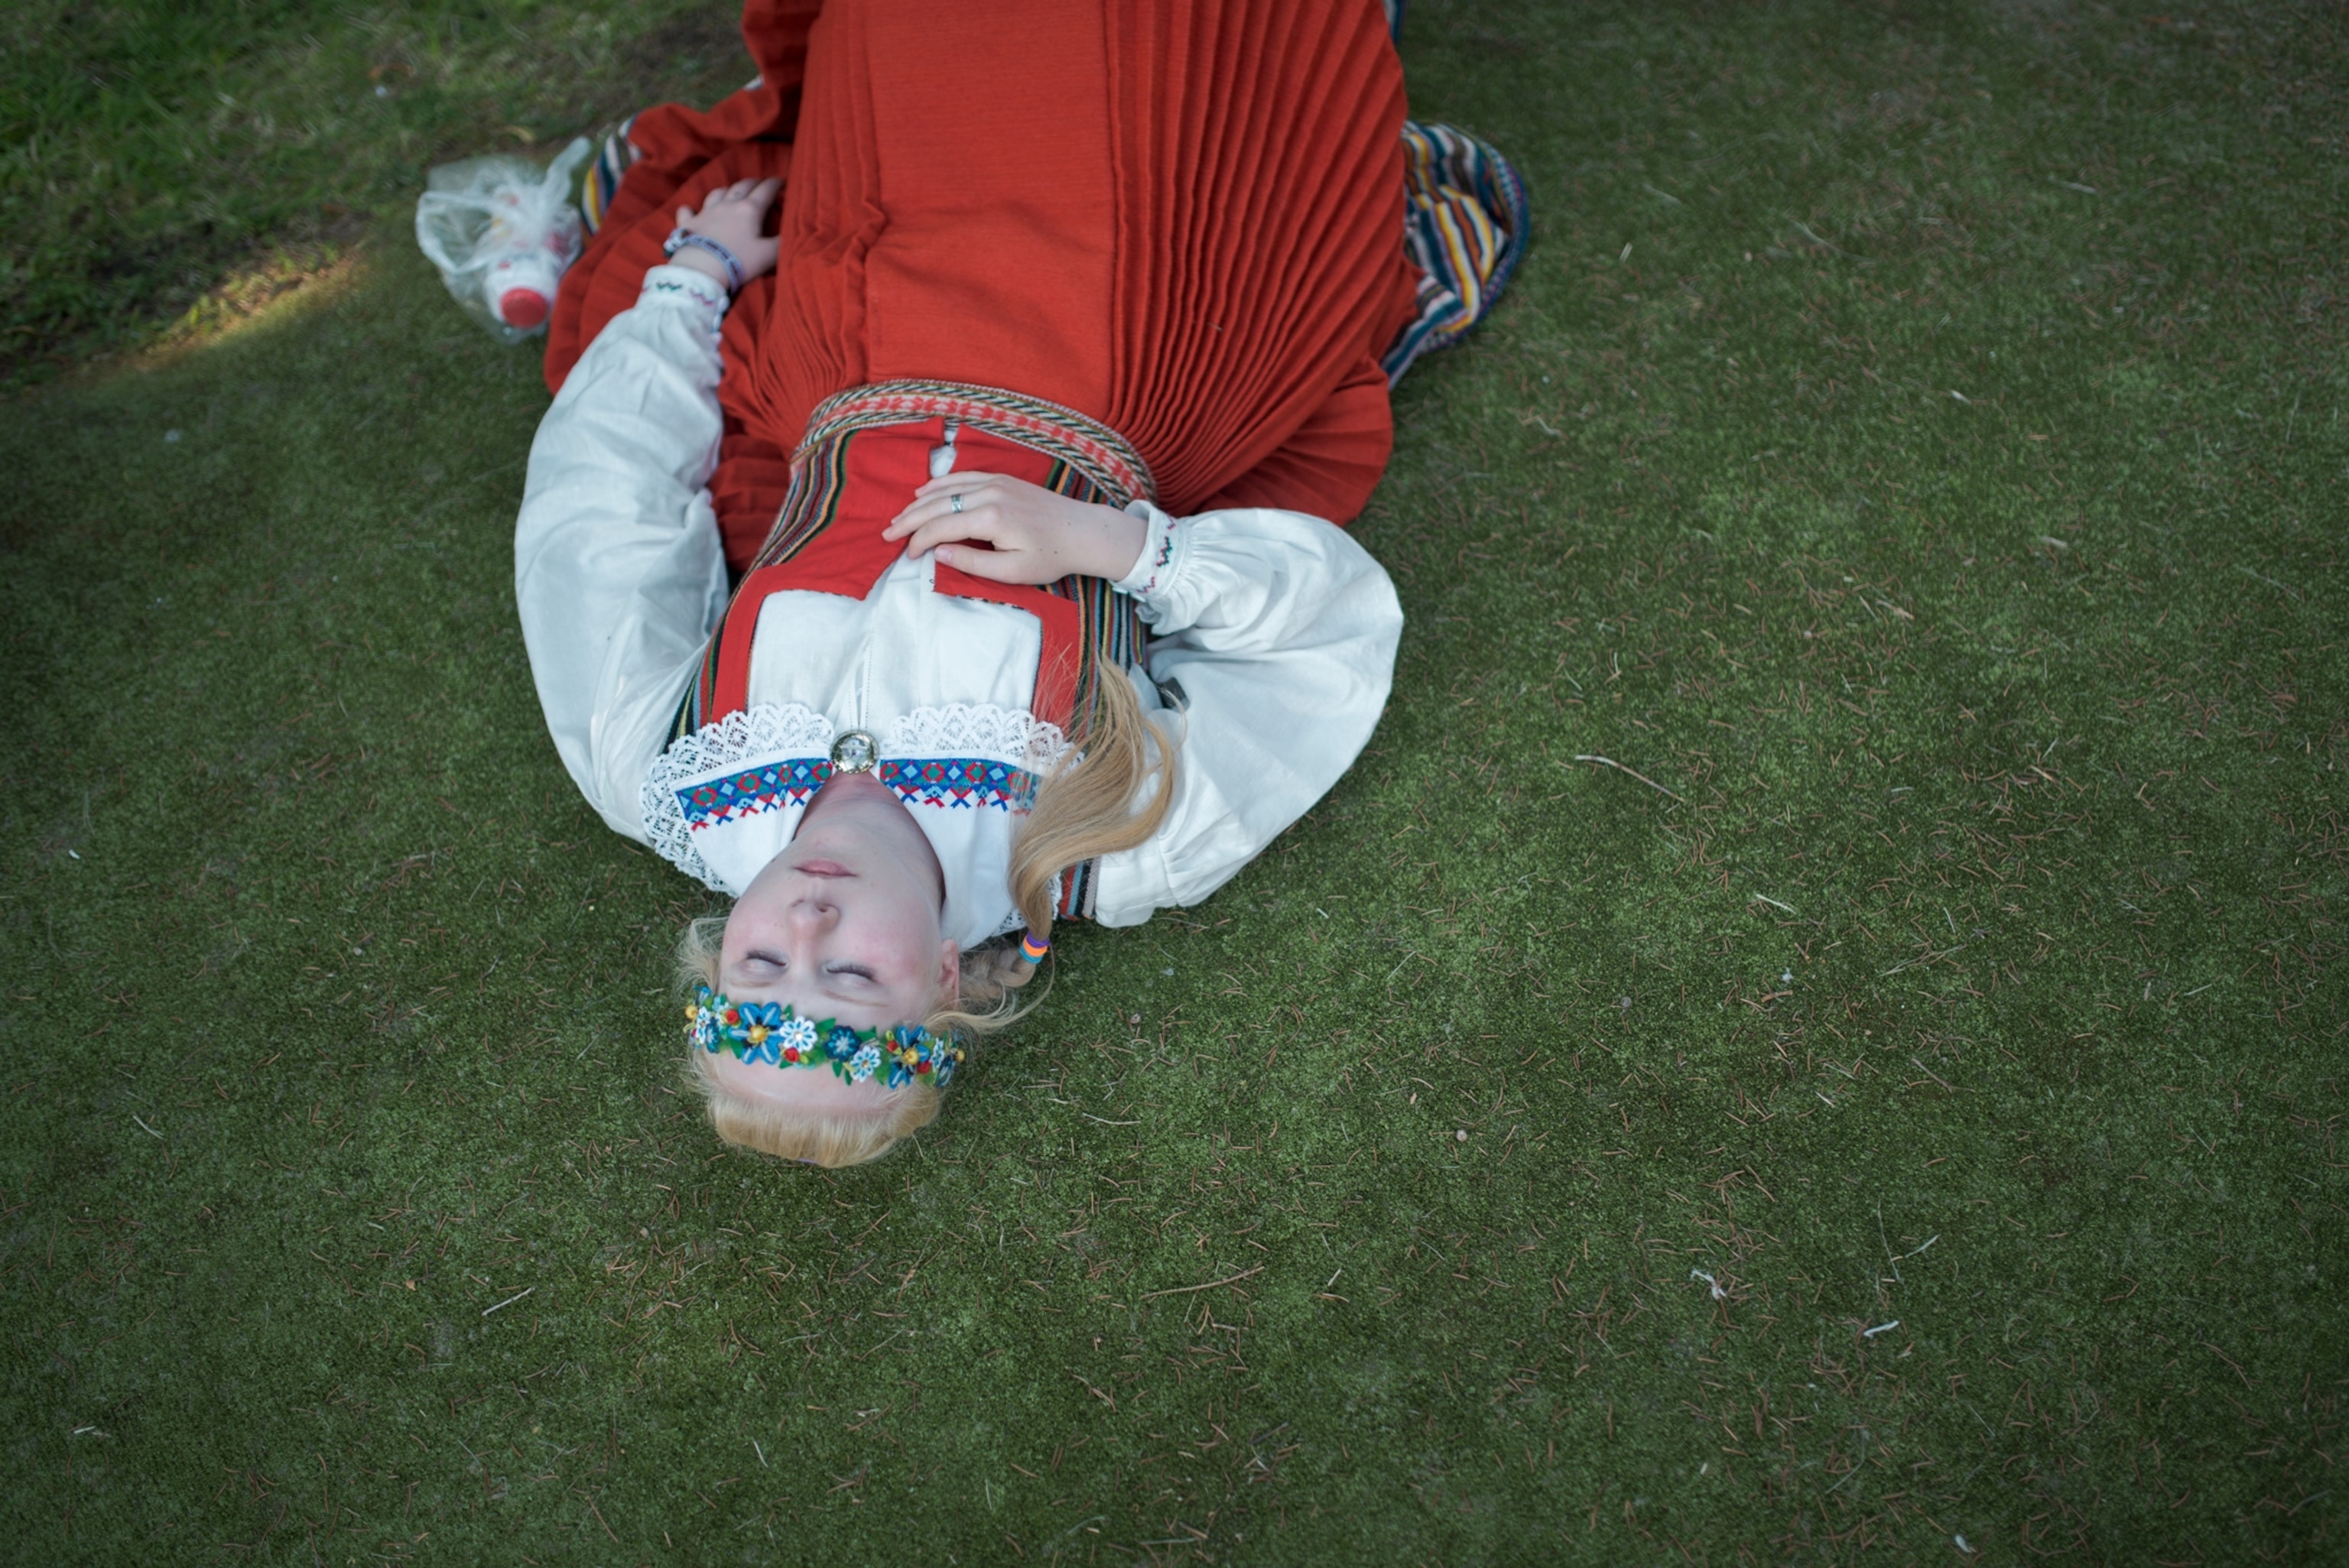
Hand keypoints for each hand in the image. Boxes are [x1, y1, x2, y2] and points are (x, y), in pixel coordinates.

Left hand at [668, 177, 783, 287]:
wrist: (702, 269)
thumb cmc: (739, 261)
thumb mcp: (768, 255)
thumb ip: (782, 243)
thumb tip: (792, 233)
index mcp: (749, 210)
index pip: (766, 191)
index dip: (775, 184)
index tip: (781, 181)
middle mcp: (727, 205)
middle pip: (742, 186)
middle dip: (753, 183)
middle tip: (759, 183)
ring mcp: (706, 212)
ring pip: (717, 193)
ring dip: (726, 190)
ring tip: (730, 192)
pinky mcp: (689, 224)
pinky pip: (687, 211)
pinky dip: (690, 209)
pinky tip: (690, 209)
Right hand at [883, 473, 1147, 585]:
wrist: (1082, 532)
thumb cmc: (1050, 556)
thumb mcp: (1011, 571)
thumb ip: (971, 563)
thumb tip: (937, 553)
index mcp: (989, 518)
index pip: (939, 528)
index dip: (918, 542)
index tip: (907, 557)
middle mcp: (988, 493)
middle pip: (936, 505)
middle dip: (908, 520)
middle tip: (886, 534)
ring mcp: (995, 481)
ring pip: (945, 488)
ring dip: (918, 502)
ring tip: (899, 517)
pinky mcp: (1001, 478)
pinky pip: (961, 476)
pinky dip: (939, 484)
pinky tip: (924, 492)